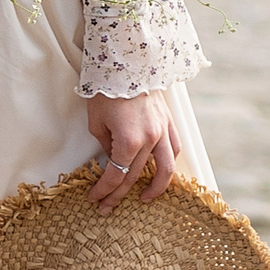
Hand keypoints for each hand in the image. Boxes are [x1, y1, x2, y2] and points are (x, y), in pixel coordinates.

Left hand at [84, 92, 181, 208]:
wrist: (126, 63)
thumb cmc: (106, 90)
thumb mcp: (96, 122)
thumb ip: (106, 146)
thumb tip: (111, 160)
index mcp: (128, 141)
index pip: (116, 175)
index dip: (104, 190)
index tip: (95, 198)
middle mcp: (150, 139)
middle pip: (135, 176)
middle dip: (118, 194)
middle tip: (106, 207)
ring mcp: (162, 131)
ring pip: (165, 169)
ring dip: (154, 188)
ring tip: (143, 199)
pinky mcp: (169, 122)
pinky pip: (174, 149)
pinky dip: (168, 164)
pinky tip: (159, 173)